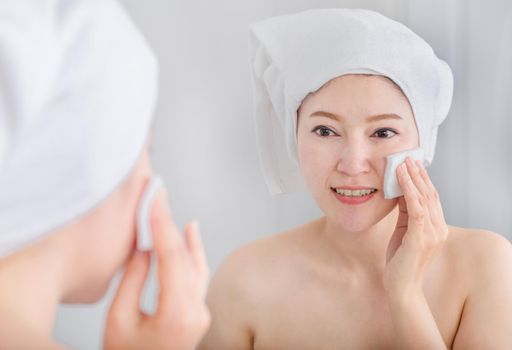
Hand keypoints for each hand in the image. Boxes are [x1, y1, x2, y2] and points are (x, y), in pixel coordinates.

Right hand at [104, 190, 210, 349]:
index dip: (162, 225)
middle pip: (184, 257)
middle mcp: (196, 312)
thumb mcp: (118, 320)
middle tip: (159, 198)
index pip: (171, 257)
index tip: (155, 200)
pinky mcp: (198, 311)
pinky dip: (194, 252)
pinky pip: (198, 275)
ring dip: (182, 235)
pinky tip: (191, 233)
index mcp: (177, 315)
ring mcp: (201, 313)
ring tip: (171, 210)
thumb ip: (133, 280)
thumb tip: (144, 247)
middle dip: (169, 224)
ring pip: (195, 264)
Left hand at [383, 157, 448, 299]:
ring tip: (403, 163)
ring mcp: (432, 234)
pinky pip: (416, 209)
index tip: (413, 163)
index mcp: (436, 227)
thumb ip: (405, 212)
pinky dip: (409, 192)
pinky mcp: (421, 238)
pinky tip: (402, 180)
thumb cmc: (400, 260)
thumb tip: (400, 190)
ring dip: (413, 178)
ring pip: (424, 198)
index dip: (422, 179)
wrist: (401, 287)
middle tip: (408, 156)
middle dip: (418, 174)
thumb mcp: (403, 230)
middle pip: (430, 194)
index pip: (431, 197)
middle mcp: (439, 228)